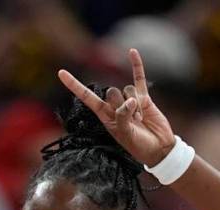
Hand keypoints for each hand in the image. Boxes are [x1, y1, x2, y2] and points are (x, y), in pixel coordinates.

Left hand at [58, 49, 175, 166]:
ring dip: (135, 105)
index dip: (75, 86)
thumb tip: (130, 100)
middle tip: (132, 122)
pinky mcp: (144, 97)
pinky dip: (136, 65)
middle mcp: (115, 106)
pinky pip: (138, 78)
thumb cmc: (139, 146)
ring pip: (126, 90)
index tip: (61, 72)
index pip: (87, 98)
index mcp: (105, 116)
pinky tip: (132, 51)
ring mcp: (129, 100)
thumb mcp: (126, 135)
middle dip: (122, 105)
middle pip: (111, 92)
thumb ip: (123, 117)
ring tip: (141, 120)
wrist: (158, 148)